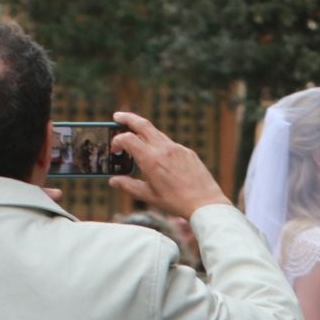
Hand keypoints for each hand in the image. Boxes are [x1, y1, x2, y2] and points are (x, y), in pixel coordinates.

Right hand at [108, 112, 229, 219]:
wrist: (205, 202)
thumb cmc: (176, 202)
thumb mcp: (149, 196)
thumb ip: (129, 186)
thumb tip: (113, 180)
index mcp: (151, 160)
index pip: (128, 139)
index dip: (117, 141)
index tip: (115, 149)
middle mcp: (163, 149)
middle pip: (142, 124)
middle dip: (127, 118)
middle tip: (117, 116)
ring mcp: (177, 148)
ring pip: (156, 133)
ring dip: (144, 131)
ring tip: (136, 136)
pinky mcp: (187, 152)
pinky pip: (169, 143)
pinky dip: (159, 144)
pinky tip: (158, 155)